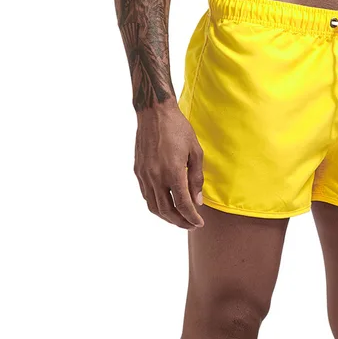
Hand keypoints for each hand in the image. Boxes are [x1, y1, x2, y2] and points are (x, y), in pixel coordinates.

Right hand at [134, 101, 204, 228]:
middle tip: (191, 225)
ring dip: (167, 217)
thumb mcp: (195, 151)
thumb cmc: (179, 129)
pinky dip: (156, 205)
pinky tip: (166, 204)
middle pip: (167, 211)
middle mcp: (156, 177)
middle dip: (180, 222)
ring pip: (153, 206)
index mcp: (173, 172)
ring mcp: (144, 175)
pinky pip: (146, 195)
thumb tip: (197, 201)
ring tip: (179, 218)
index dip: (192, 217)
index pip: (183, 205)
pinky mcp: (138, 171)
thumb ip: (196, 178)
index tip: (199, 223)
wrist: (154, 113)